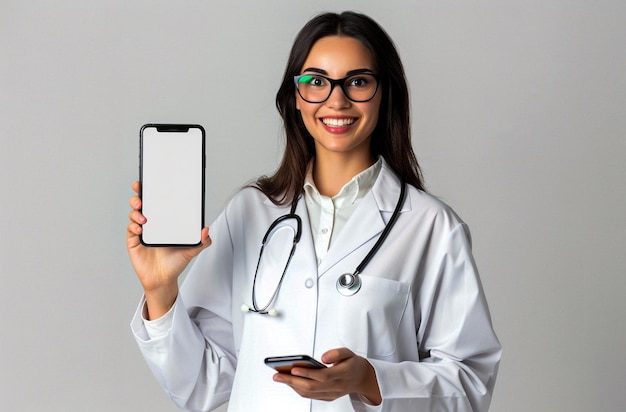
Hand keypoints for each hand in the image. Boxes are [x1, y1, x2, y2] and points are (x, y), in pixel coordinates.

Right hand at [127, 181, 211, 318]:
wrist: (163, 279)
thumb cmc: (176, 262)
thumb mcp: (192, 250)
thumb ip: (201, 241)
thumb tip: (206, 230)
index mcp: (164, 221)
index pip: (157, 202)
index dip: (152, 191)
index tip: (150, 182)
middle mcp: (151, 223)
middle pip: (141, 204)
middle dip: (138, 196)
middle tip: (141, 197)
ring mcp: (141, 232)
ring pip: (133, 214)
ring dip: (136, 211)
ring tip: (144, 217)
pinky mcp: (134, 242)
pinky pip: (130, 230)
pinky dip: (134, 226)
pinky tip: (140, 229)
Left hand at [272, 348, 381, 404]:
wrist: (363, 379)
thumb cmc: (353, 364)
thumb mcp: (349, 353)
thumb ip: (337, 353)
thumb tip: (323, 357)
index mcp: (343, 374)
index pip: (322, 375)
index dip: (307, 373)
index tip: (293, 368)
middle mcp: (336, 386)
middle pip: (311, 387)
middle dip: (292, 381)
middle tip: (277, 375)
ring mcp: (332, 394)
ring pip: (309, 393)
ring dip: (292, 386)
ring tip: (279, 377)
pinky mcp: (328, 397)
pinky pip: (311, 396)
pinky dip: (298, 390)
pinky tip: (290, 382)